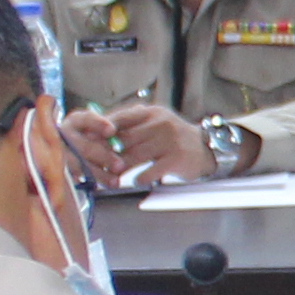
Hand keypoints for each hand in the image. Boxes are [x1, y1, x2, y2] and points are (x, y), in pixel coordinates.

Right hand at [60, 104, 129, 184]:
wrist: (73, 152)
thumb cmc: (94, 135)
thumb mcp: (103, 125)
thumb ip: (120, 120)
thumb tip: (140, 110)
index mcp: (77, 120)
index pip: (87, 120)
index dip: (98, 124)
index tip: (111, 130)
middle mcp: (66, 136)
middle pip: (84, 147)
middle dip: (103, 156)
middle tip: (120, 165)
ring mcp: (62, 154)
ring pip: (79, 165)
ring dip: (98, 173)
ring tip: (116, 181)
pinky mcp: (63, 170)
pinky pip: (76, 178)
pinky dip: (91, 182)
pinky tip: (104, 185)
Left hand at [91, 101, 210, 187]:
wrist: (206, 150)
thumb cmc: (173, 139)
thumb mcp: (155, 124)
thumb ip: (132, 126)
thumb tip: (100, 134)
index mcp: (151, 113)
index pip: (120, 119)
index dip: (101, 131)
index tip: (88, 142)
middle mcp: (160, 123)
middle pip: (124, 139)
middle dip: (108, 154)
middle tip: (96, 165)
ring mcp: (169, 140)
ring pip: (134, 156)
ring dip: (120, 169)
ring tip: (111, 177)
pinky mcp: (176, 159)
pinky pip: (150, 171)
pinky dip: (140, 178)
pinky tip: (136, 181)